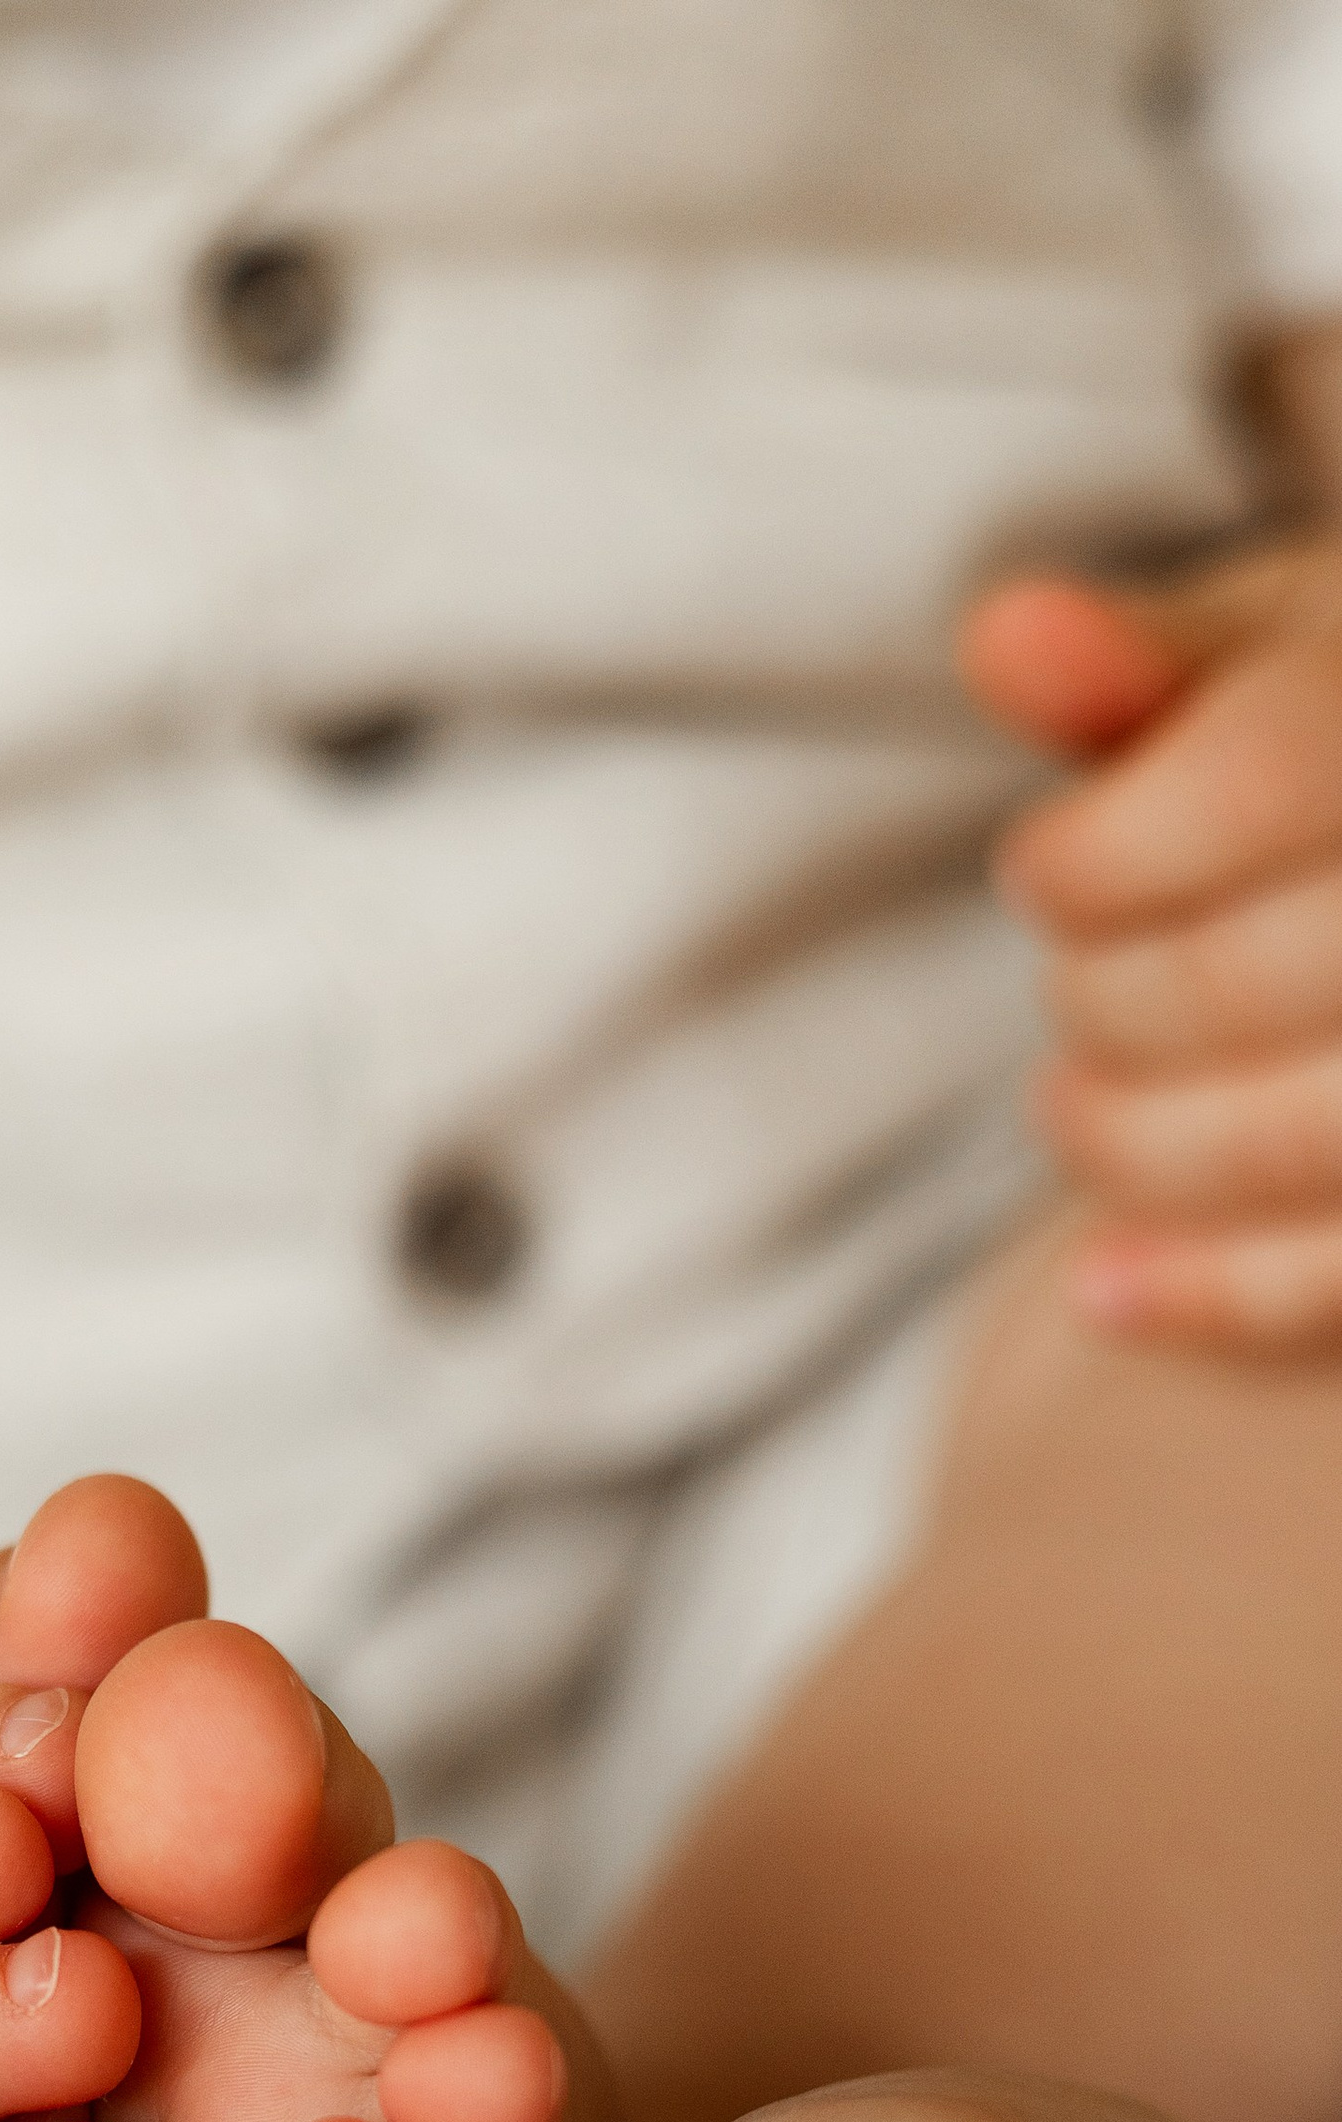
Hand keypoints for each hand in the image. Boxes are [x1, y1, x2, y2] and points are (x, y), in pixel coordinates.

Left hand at [966, 542, 1341, 1346]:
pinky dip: (1207, 1298)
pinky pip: (1333, 1285)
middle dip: (1106, 1000)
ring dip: (1130, 1146)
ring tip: (1072, 1110)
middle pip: (1248, 976)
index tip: (1045, 868)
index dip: (1100, 853)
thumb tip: (1002, 634)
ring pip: (1298, 1137)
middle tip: (1074, 993)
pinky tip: (1103, 1283)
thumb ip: (1146, 659)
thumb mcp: (1286, 659)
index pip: (1255, 782)